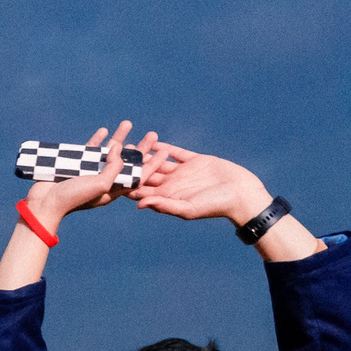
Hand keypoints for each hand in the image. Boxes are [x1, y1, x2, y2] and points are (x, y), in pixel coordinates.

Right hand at [22, 120, 146, 228]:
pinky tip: (104, 130)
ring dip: (120, 138)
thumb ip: (114, 168)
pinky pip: (89, 150)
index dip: (152, 164)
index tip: (164, 151)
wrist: (45, 203)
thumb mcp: (101, 185)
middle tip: (153, 135)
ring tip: (129, 123)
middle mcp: (104, 181)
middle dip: (141, 149)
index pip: (138, 175)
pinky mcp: (76, 166)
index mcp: (113, 190)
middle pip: (127, 162)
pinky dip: (97, 140)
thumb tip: (119, 151)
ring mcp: (90, 172)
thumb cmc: (74, 198)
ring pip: (109, 152)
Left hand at [127, 135, 271, 226]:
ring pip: (159, 162)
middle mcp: (172, 185)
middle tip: (113, 159)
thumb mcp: (188, 209)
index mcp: (167, 198)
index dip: (127, 185)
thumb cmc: (216, 206)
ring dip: (145, 155)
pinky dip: (164, 148)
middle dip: (132, 168)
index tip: (110, 178)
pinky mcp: (194, 161)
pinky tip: (152, 141)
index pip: (142, 192)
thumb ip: (164, 205)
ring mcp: (182, 172)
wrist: (240, 193)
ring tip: (129, 146)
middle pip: (147, 175)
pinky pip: (176, 153)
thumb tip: (139, 205)